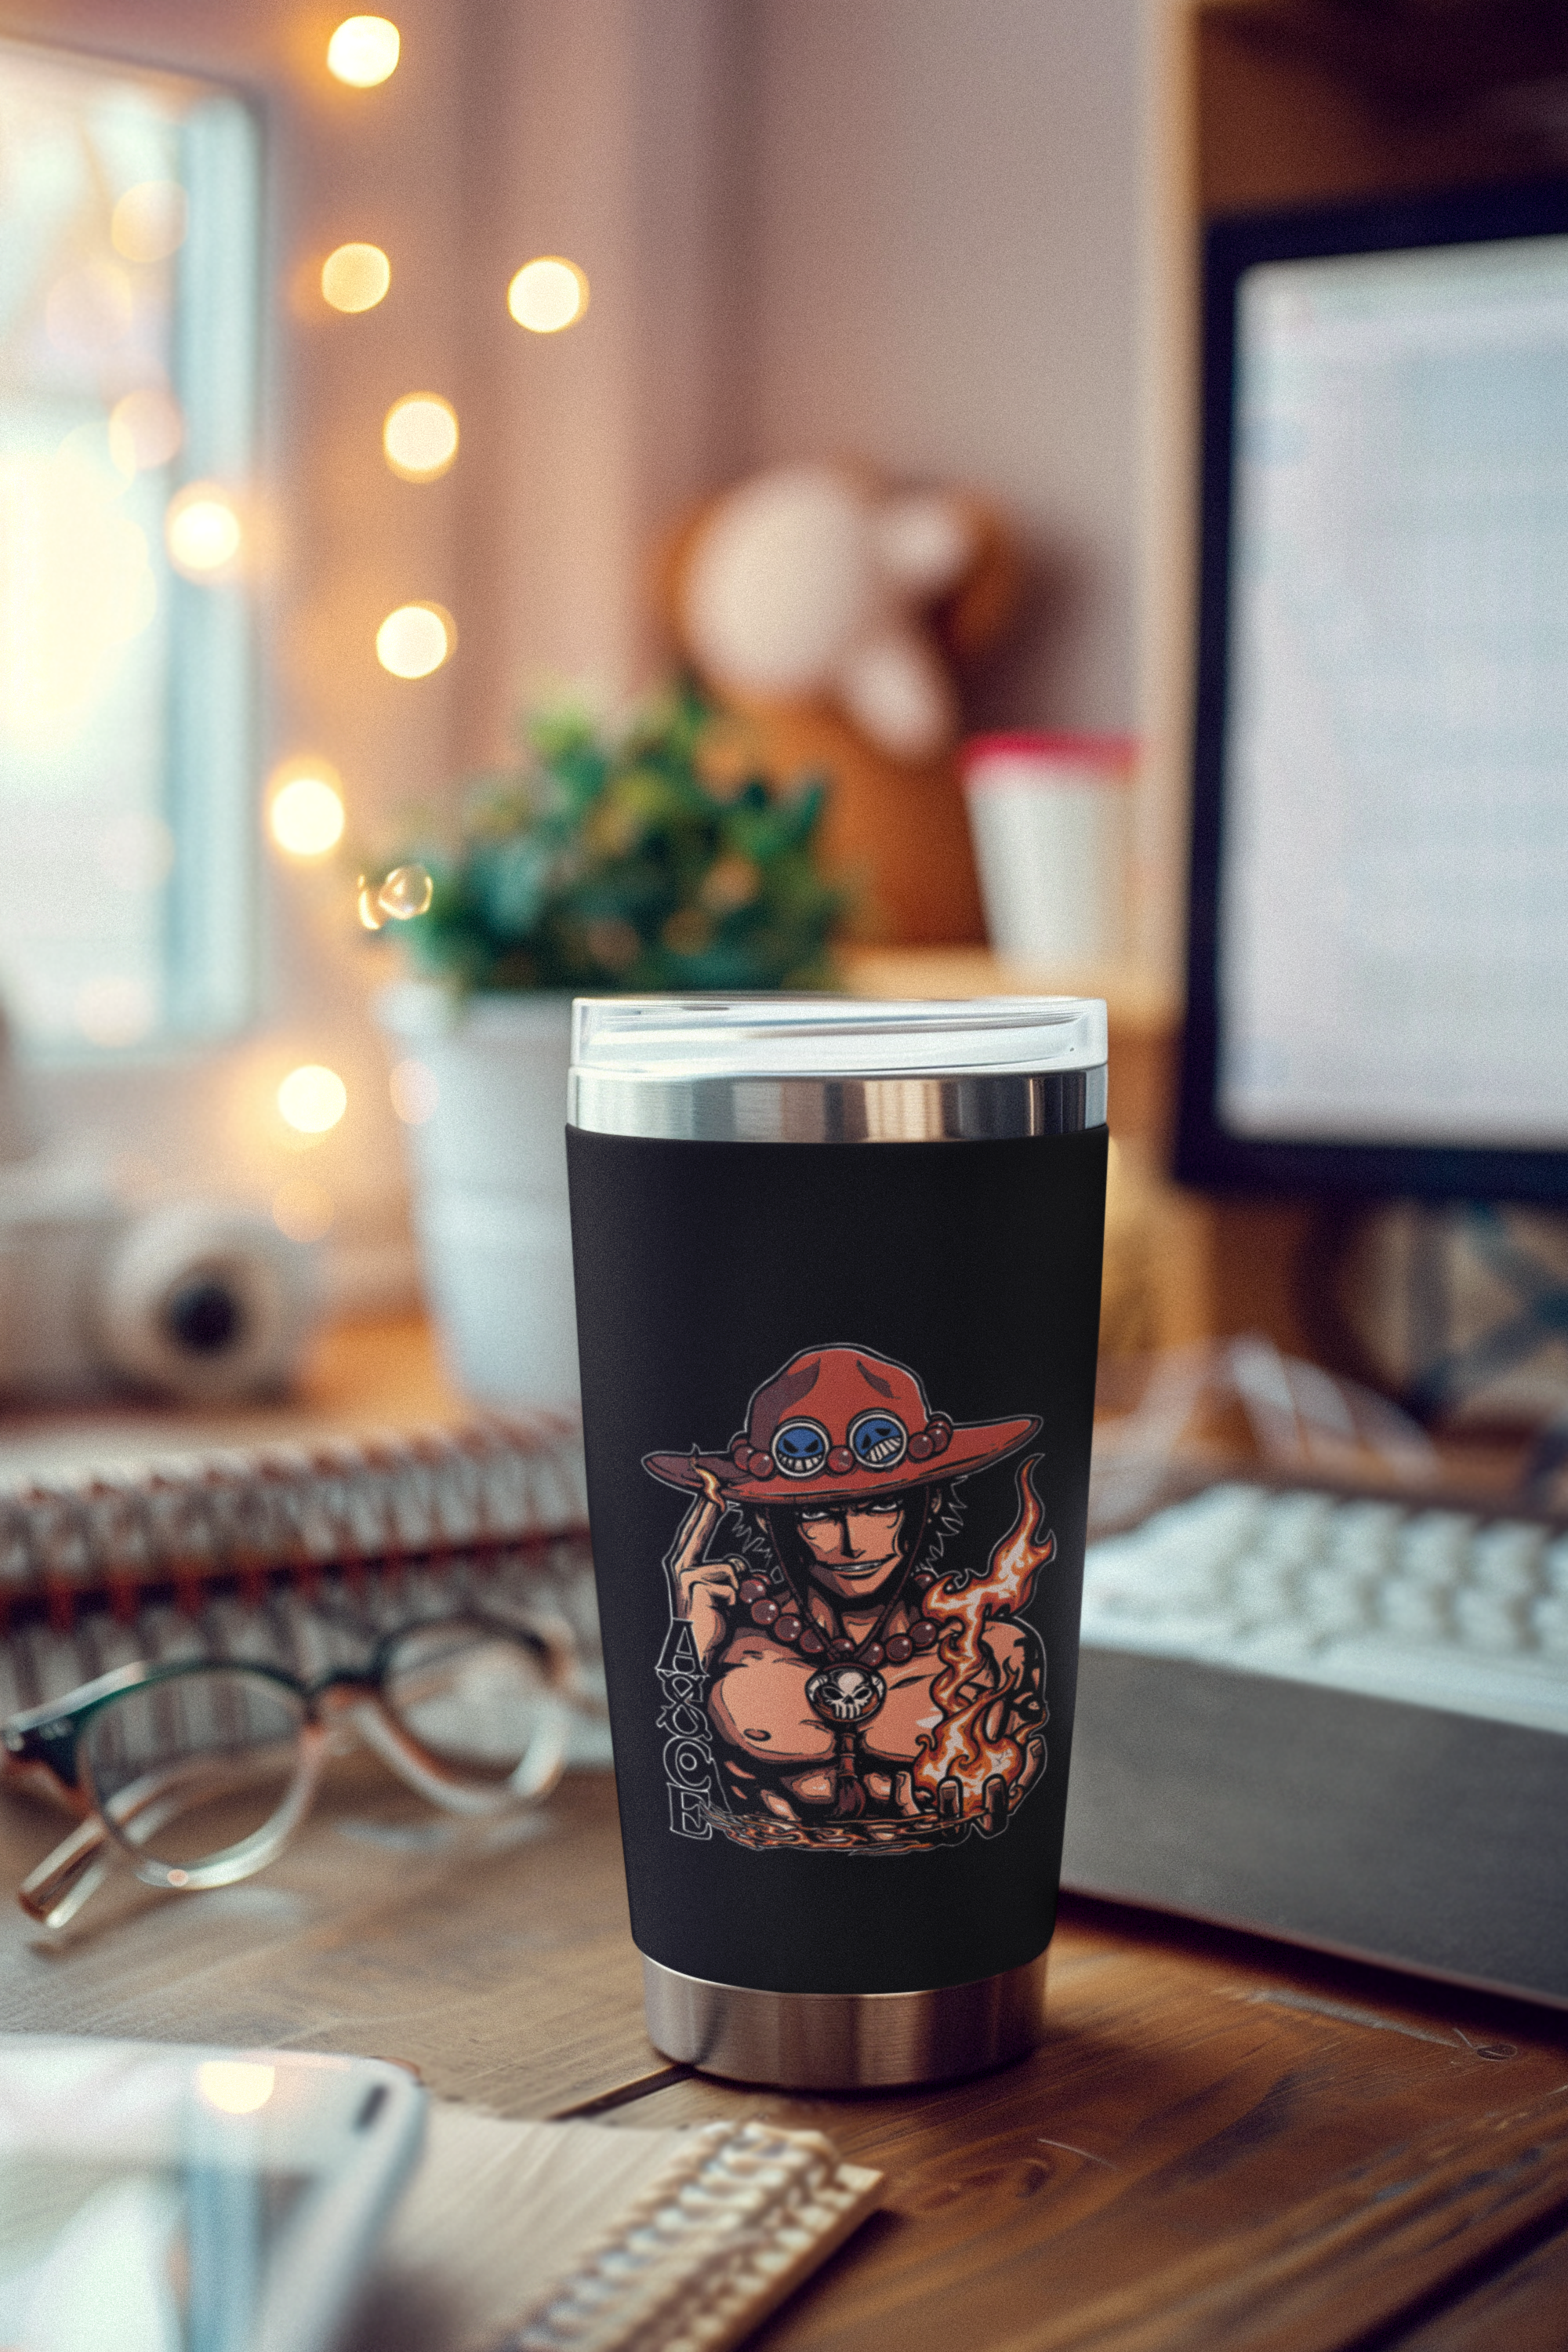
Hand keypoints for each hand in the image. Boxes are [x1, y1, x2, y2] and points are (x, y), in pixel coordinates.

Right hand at [670, 1491, 742, 1667]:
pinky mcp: (693, 1582)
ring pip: (731, 1566)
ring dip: (739, 1588)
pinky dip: (737, 1599)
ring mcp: (684, 1573)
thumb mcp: (724, 1590)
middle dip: (709, 1500)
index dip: (705, 1500)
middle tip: (709, 1470)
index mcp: (685, 1562)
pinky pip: (733, 1581)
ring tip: (728, 1607)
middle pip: (699, 1526)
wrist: (701, 1655)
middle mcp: (679, 1563)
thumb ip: (730, 1569)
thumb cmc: (714, 1622)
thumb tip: (742, 1556)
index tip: (709, 1475)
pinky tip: (723, 1612)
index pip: (696, 1525)